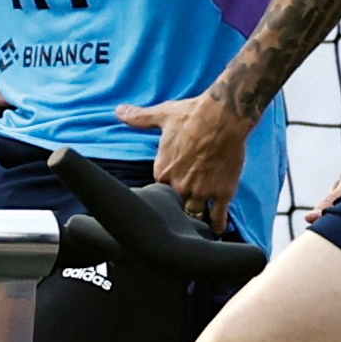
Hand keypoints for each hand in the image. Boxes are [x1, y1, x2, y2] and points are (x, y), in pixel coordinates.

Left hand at [118, 92, 253, 225]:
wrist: (223, 116)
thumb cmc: (192, 114)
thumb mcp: (162, 115)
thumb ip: (139, 118)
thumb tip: (118, 111)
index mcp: (162, 171)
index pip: (160, 190)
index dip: (167, 188)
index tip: (171, 189)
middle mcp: (179, 186)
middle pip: (176, 205)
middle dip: (180, 204)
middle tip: (183, 209)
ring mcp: (201, 192)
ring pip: (195, 213)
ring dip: (197, 216)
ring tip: (198, 222)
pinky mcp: (221, 193)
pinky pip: (217, 216)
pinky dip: (217, 224)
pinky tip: (217, 230)